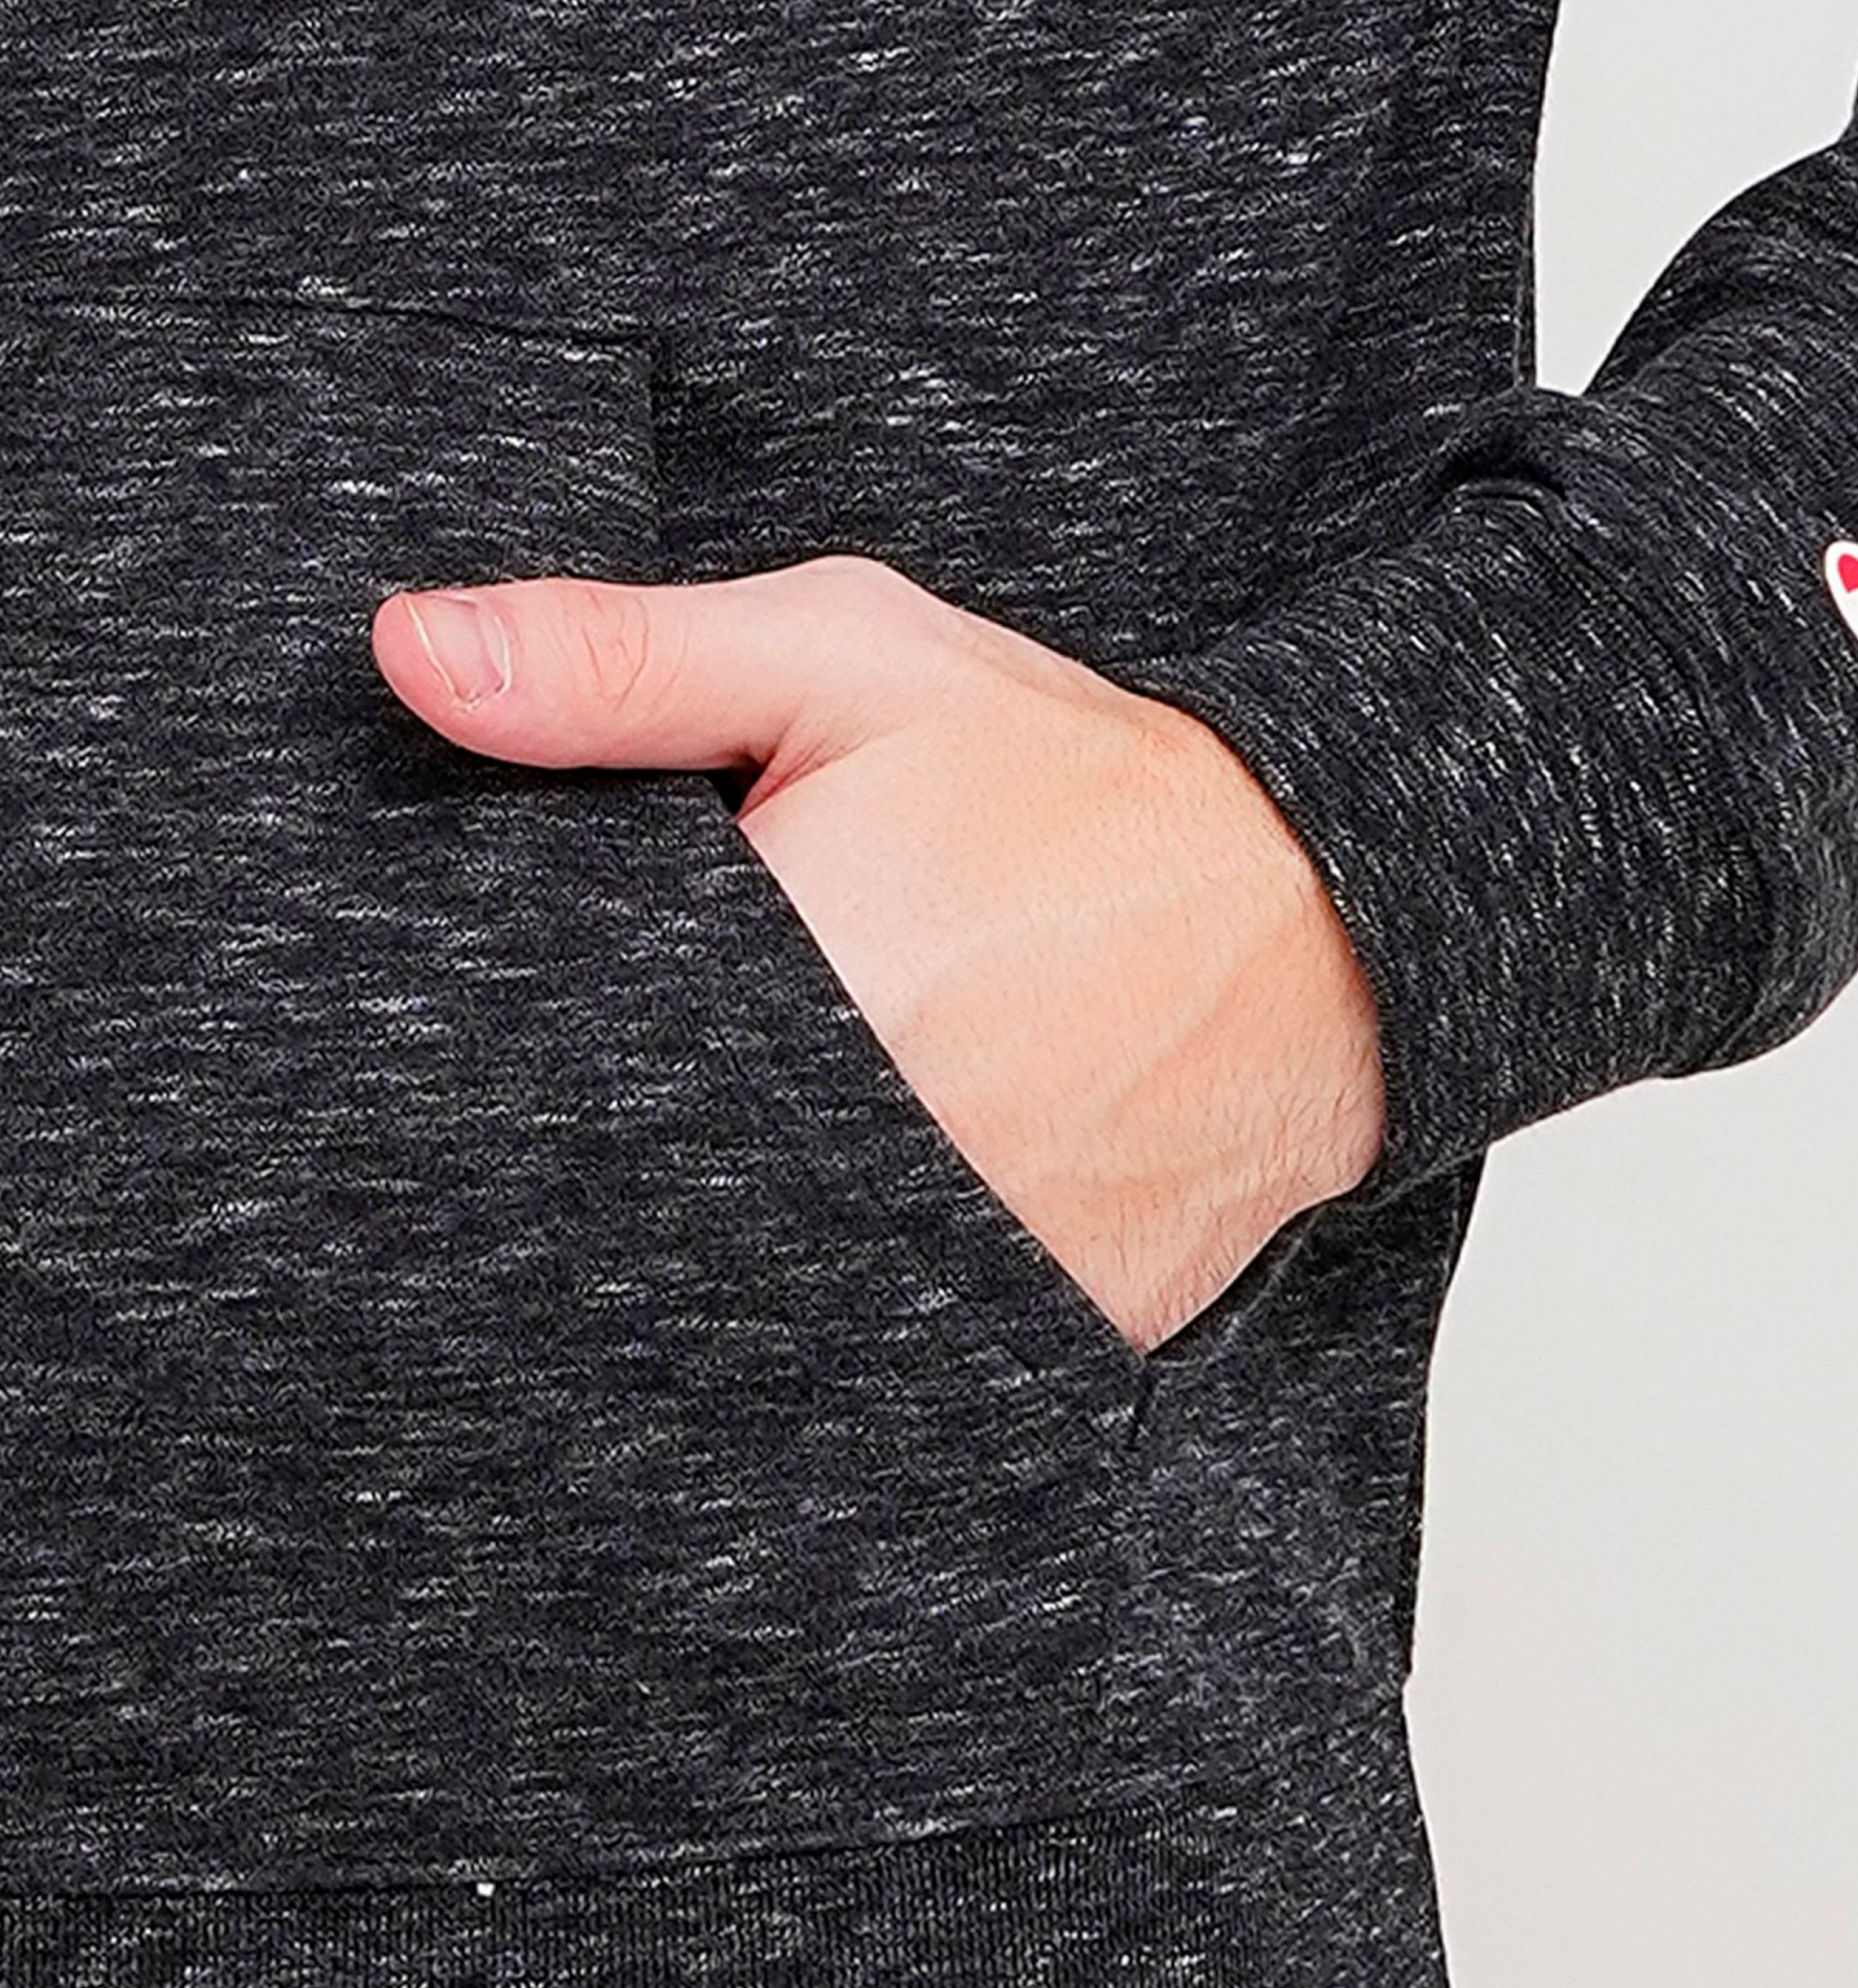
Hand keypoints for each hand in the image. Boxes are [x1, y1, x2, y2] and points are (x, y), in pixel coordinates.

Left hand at [369, 554, 1384, 1354]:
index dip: (521, 1026)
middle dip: (629, 1109)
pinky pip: (857, 1328)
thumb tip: (407, 656)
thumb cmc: (1078, 786)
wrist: (1320, 927)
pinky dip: (832, 1271)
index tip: (554, 993)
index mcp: (778, 978)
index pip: (544, 1045)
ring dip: (723, 1200)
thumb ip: (621, 665)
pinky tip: (873, 1180)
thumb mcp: (847, 663)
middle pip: (626, 1169)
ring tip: (816, 1099)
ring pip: (733, 1263)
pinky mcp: (1007, 1331)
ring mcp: (931, 1261)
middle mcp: (845, 1146)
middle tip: (697, 1038)